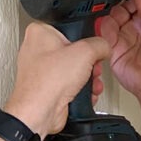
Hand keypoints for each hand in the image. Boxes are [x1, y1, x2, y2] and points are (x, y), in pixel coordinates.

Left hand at [5, 23, 109, 137]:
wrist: (39, 113)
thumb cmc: (48, 81)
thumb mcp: (85, 52)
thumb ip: (100, 44)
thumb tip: (104, 46)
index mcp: (40, 32)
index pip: (69, 27)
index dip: (84, 36)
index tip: (93, 42)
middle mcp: (37, 49)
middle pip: (74, 50)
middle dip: (88, 62)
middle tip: (93, 65)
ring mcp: (41, 70)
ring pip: (73, 68)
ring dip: (87, 77)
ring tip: (91, 81)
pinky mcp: (47, 87)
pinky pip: (69, 83)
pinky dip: (80, 89)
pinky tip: (85, 92)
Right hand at [98, 0, 140, 105]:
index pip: (134, 0)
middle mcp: (134, 28)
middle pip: (119, 8)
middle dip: (116, 3)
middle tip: (117, 0)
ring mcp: (123, 39)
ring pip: (109, 19)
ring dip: (110, 15)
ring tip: (116, 17)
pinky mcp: (112, 50)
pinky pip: (102, 36)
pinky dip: (103, 30)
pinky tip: (109, 29)